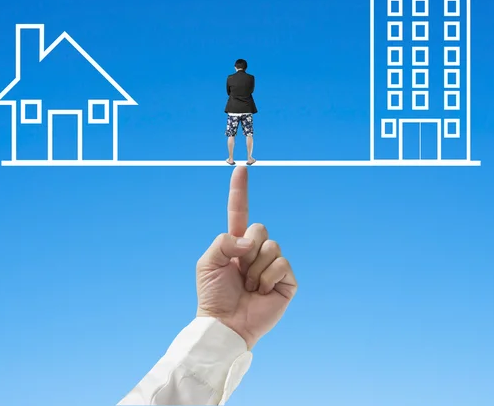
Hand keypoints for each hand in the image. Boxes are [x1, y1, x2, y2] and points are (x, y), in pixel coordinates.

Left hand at [195, 166, 297, 348]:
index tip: (241, 168)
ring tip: (249, 286)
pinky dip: (268, 278)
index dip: (240, 191)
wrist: (225, 324)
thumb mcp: (207, 263)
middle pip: (260, 228)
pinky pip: (282, 264)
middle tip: (240, 273)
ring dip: (256, 269)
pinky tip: (262, 292)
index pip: (240, 211)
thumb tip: (249, 241)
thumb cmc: (213, 296)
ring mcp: (273, 265)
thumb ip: (223, 242)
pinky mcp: (287, 280)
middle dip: (247, 249)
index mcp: (236, 244)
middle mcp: (256, 251)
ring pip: (272, 246)